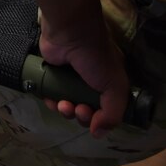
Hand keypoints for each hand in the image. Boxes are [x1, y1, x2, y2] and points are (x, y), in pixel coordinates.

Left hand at [39, 13, 128, 137]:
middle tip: (79, 110)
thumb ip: (112, 113)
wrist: (69, 32)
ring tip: (64, 105)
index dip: (99, 118)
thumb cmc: (95, 56)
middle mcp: (90, 82)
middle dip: (82, 116)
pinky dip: (52, 102)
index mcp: (108, 83)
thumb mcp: (114, 85)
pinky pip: (52, 96)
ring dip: (66, 111)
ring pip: (67, 105)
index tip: (94, 118)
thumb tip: (99, 133)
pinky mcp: (53, 75)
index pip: (106, 109)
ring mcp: (70, 79)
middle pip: (86, 110)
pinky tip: (52, 100)